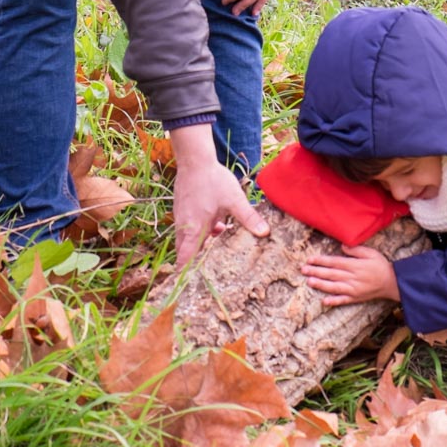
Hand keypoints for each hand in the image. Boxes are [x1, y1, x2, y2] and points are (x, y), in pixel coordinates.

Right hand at [170, 124, 268, 266]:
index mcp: (195, 229)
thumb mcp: (234, 200)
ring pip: (189, 238)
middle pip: (185, 251)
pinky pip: (190, 227)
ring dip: (201, 244)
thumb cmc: (212, 179)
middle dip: (195, 262)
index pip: (185, 259)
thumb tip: (264, 233)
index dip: (185, 274)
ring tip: (218, 246)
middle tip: (208, 273)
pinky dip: (201, 232)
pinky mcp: (183, 209)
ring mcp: (182, 217)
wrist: (195, 159)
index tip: (188, 287)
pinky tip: (218, 224)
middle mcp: (184, 226)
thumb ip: (248, 217)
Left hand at [301, 245, 400, 306]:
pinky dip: (334, 301)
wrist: (392, 282)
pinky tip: (324, 301)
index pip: (334, 262)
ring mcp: (353, 289)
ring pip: (334, 287)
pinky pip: (343, 300)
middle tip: (303, 270)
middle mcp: (352, 277)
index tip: (310, 259)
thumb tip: (342, 246)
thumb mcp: (371, 253)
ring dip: (321, 285)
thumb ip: (356, 250)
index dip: (321, 260)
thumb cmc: (380, 265)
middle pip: (331, 274)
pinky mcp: (355, 298)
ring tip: (309, 281)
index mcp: (354, 265)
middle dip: (316, 271)